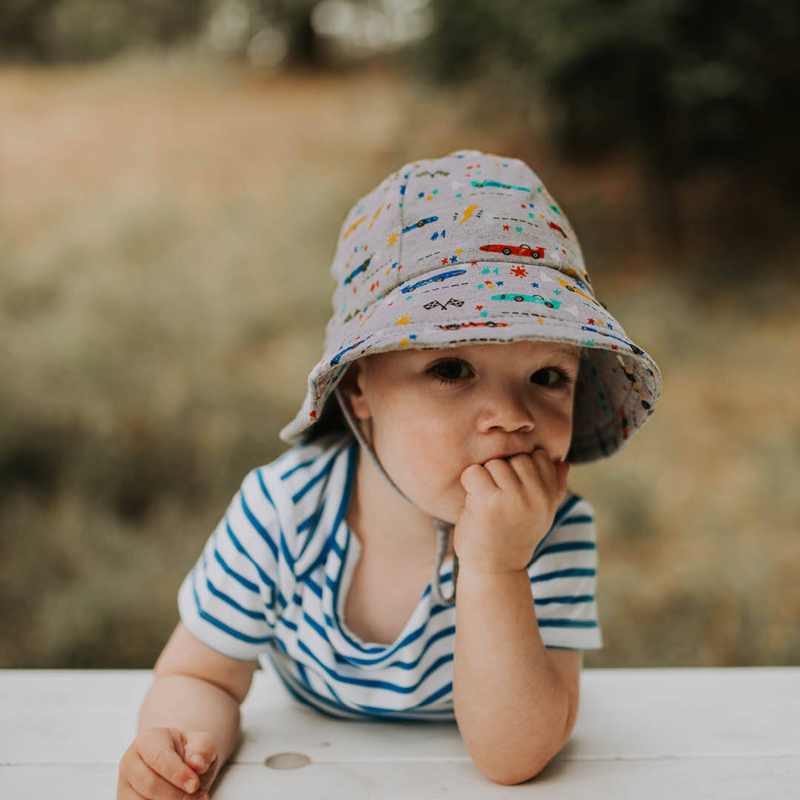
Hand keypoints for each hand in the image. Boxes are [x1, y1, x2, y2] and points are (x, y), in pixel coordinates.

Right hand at [117, 726, 217, 798]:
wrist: (178, 761)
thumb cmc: (188, 752)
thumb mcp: (201, 743)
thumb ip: (202, 748)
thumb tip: (197, 764)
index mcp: (147, 740)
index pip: (159, 758)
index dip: (178, 774)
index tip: (194, 785)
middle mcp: (130, 762)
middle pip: (151, 786)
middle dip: (177, 796)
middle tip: (199, 797)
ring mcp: (125, 786)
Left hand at [453, 449, 569, 574]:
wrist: (494, 570)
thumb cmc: (514, 538)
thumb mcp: (541, 515)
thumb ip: (554, 488)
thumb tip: (563, 462)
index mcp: (550, 497)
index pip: (540, 456)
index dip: (522, 467)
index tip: (514, 488)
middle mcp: (536, 496)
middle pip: (516, 457)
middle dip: (503, 472)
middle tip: (497, 496)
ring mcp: (513, 497)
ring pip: (495, 463)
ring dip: (485, 478)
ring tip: (486, 500)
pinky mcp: (488, 501)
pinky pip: (474, 472)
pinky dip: (468, 483)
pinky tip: (473, 501)